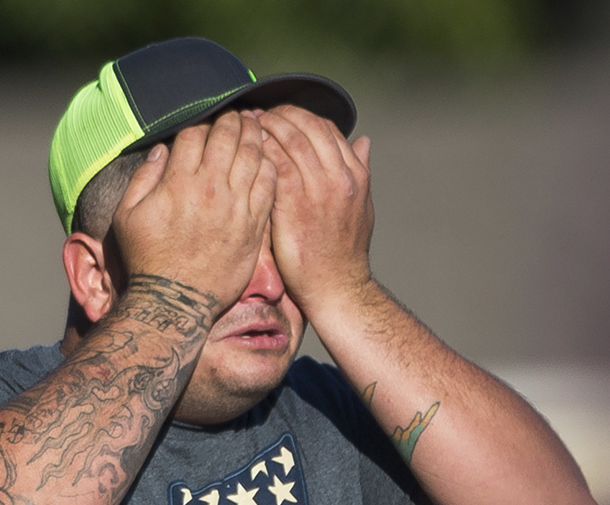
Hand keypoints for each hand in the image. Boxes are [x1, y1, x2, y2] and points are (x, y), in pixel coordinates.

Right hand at [112, 111, 276, 318]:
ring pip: (254, 153)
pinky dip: (270, 164)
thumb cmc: (146, 260)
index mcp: (177, 183)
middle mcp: (209, 189)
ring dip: (255, 134)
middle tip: (236, 114)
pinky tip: (268, 158)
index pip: (194, 134)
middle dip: (232, 119)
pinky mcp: (253, 225)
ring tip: (255, 127)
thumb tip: (162, 151)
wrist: (174, 302)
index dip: (200, 122)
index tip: (204, 123)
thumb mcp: (127, 217)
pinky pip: (269, 183)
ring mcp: (235, 206)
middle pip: (228, 136)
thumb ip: (143, 178)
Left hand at [258, 104, 373, 316]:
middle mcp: (339, 177)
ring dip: (265, 127)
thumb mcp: (360, 207)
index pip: (326, 129)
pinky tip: (245, 148)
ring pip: (290, 141)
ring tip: (245, 123)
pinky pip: (276, 166)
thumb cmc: (342, 251)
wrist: (336, 287)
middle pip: (307, 128)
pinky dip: (260, 152)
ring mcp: (319, 190)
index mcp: (355, 174)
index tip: (279, 113)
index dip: (300, 116)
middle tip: (256, 112)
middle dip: (279, 115)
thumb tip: (363, 140)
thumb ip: (360, 171)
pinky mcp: (296, 206)